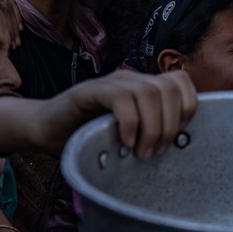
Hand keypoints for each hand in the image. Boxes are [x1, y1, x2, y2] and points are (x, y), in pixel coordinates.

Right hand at [50, 69, 197, 158]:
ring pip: (149, 92)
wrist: (45, 130)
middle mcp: (130, 79)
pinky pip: (120, 97)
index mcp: (143, 87)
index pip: (181, 82)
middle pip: (169, 87)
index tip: (178, 137)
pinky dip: (129, 122)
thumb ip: (151, 134)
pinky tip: (124, 141)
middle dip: (170, 124)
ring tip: (142, 152)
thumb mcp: (129, 136)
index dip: (187, 108)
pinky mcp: (89, 90)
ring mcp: (110, 83)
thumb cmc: (88, 137)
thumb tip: (181, 149)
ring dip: (152, 127)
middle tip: (157, 152)